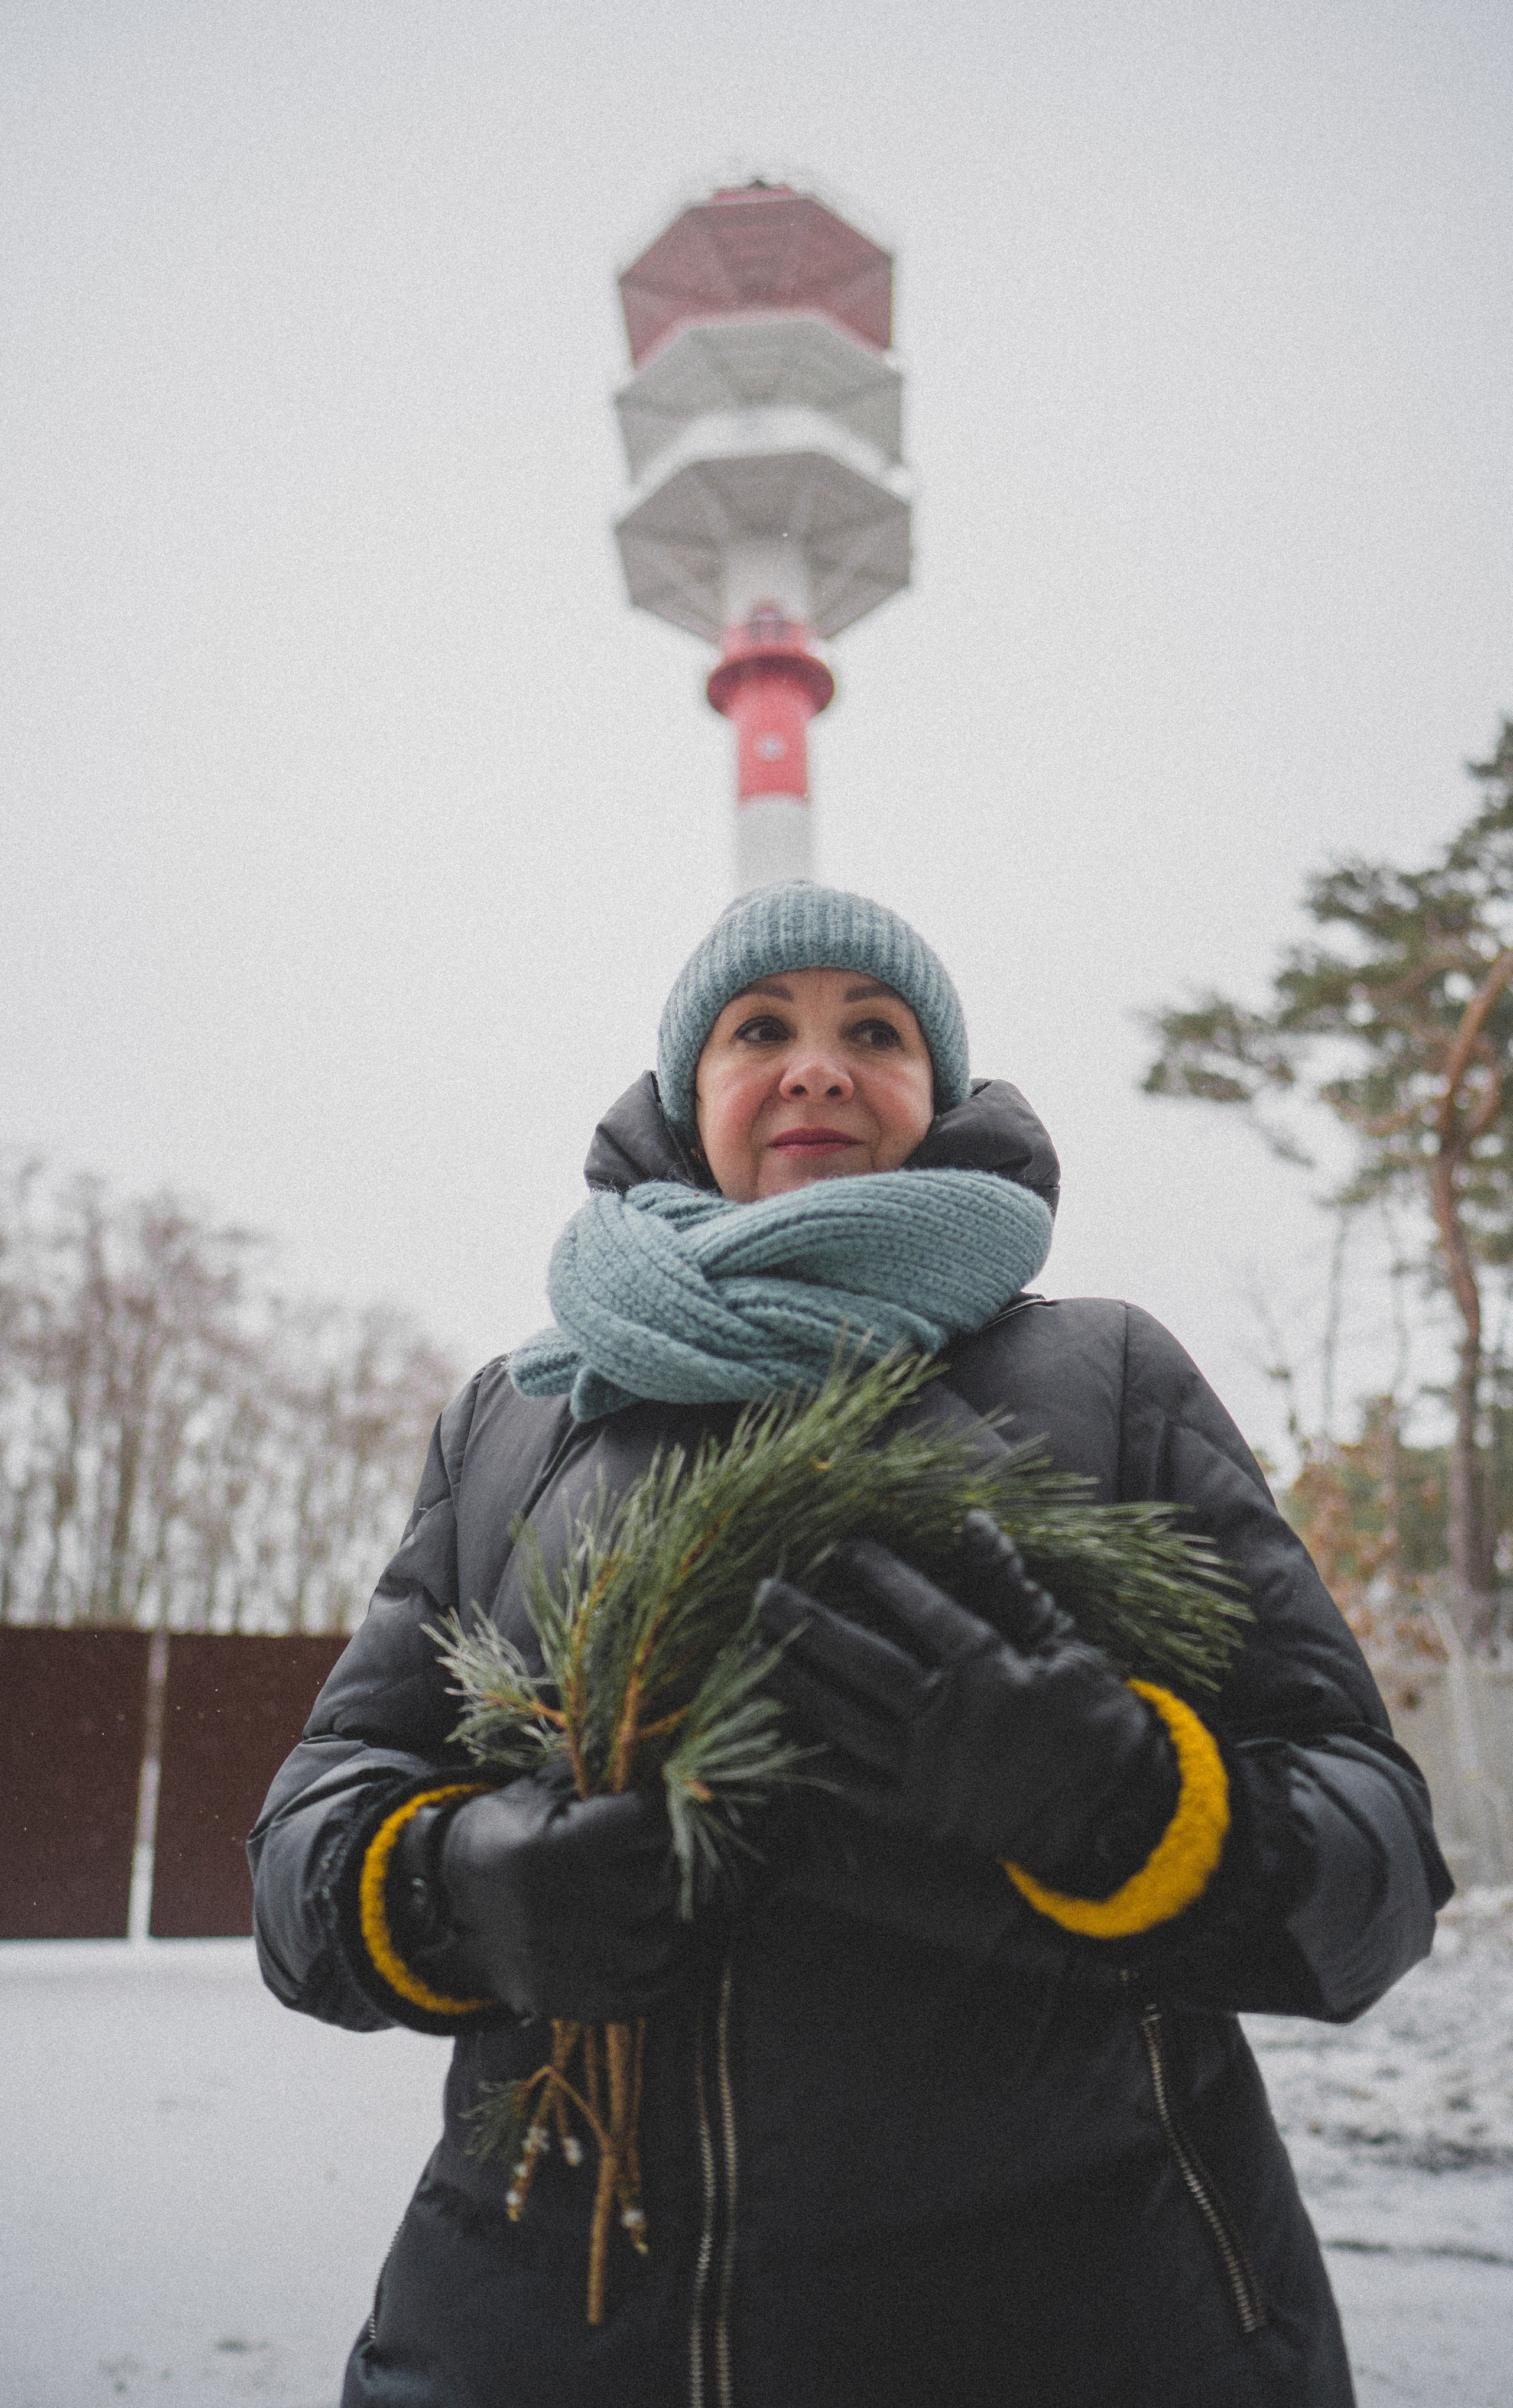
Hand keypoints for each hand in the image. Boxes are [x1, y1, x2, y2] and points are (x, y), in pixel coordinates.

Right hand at [437, 1761, 693, 2021]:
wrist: (445, 1905)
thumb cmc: (504, 1836)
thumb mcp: (537, 1796)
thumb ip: (597, 1786)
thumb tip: (668, 1774)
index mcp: (555, 1846)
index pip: (646, 1824)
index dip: (665, 1815)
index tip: (671, 1813)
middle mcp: (563, 1907)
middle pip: (660, 1888)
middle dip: (668, 1873)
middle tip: (668, 1861)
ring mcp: (566, 1961)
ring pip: (660, 1944)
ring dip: (667, 1923)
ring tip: (663, 1905)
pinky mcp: (568, 2000)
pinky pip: (644, 1996)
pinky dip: (664, 1975)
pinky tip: (669, 1951)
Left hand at [757, 1513, 1169, 1879]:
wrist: (1111, 1813)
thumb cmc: (1089, 1716)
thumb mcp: (1061, 1643)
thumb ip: (1010, 1585)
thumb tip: (972, 1523)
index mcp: (990, 1669)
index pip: (921, 1608)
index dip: (878, 1573)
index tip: (839, 1547)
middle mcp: (951, 1718)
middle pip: (864, 1661)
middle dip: (807, 1624)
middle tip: (763, 1594)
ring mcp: (931, 1772)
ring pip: (846, 1722)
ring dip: (796, 1684)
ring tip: (752, 1653)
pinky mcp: (921, 1816)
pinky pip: (854, 1789)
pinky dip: (813, 1763)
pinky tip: (777, 1733)